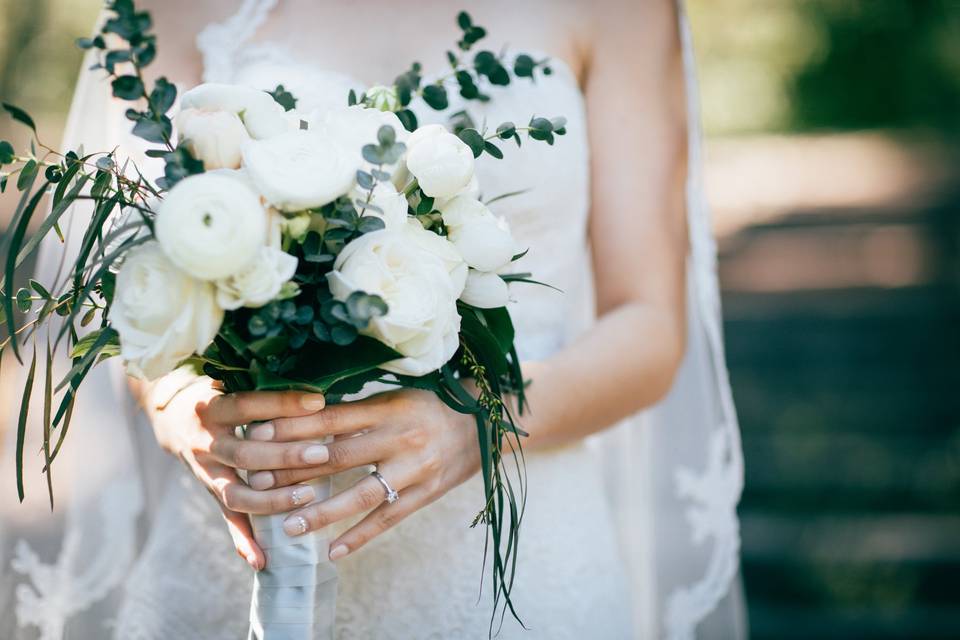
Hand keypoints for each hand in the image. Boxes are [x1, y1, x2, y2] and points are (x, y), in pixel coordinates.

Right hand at [146, 379, 328, 569]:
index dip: (282, 404)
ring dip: (271, 500)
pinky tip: (263, 560)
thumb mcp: (231, 383)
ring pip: (236, 492)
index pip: (249, 404)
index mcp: (214, 407)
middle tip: (322, 455)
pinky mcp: (209, 492)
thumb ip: (264, 389)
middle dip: (285, 456)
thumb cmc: (219, 394)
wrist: (170, 417)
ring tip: (307, 498)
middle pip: (246, 453)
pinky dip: (244, 541)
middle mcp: (206, 441)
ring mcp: (205, 470)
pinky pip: (227, 520)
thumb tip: (316, 386)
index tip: (318, 402)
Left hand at [243, 389, 479, 560]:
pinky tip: (333, 551)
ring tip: (288, 526)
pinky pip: (389, 519)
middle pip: (339, 456)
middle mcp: (401, 437)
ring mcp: (415, 468)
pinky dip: (360, 536)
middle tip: (258, 484)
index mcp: (389, 408)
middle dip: (296, 471)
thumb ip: (357, 409)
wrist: (486, 424)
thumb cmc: (431, 407)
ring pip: (361, 495)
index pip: (332, 418)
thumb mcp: (396, 397)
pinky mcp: (426, 493)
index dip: (294, 427)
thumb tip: (303, 415)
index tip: (258, 435)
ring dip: (322, 512)